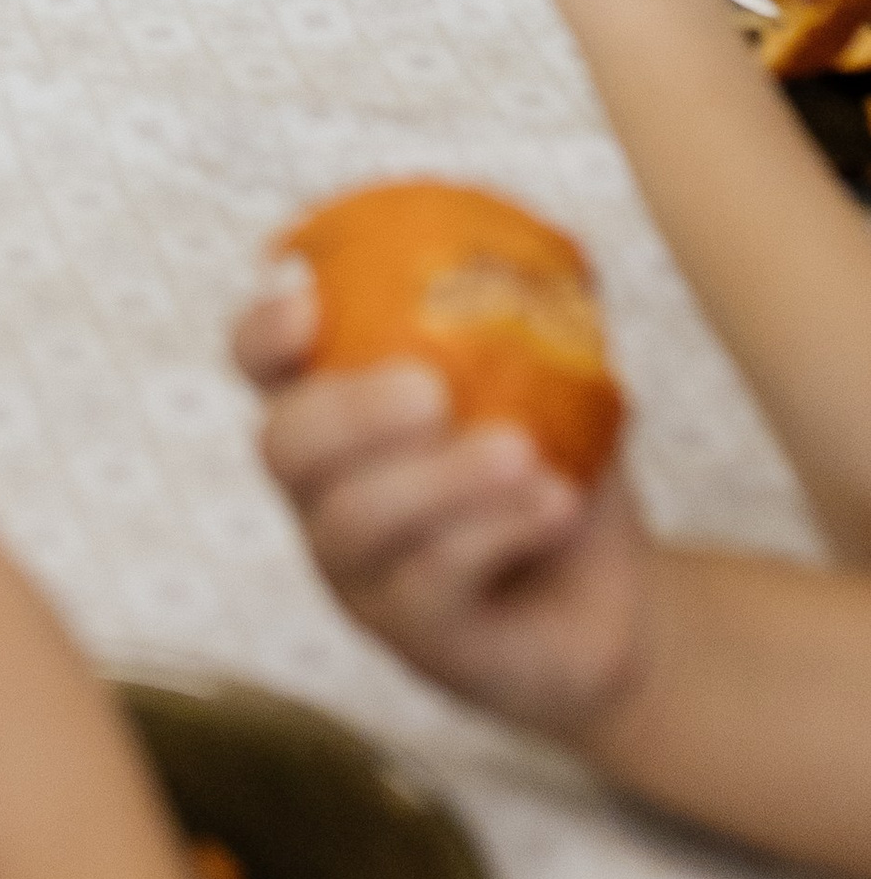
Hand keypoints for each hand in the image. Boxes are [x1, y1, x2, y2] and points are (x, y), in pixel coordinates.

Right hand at [233, 277, 652, 741]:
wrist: (620, 601)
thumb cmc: (561, 463)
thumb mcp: (552, 377)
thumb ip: (531, 308)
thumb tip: (549, 237)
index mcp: (332, 412)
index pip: (258, 363)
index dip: (265, 329)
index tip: (306, 292)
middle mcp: (323, 495)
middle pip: (283, 447)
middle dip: (348, 410)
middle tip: (432, 389)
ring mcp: (361, 577)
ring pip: (355, 523)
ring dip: (437, 480)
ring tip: (521, 450)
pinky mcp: (417, 641)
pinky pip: (428, 586)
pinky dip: (494, 532)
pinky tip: (557, 501)